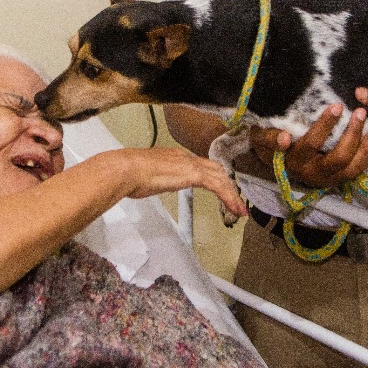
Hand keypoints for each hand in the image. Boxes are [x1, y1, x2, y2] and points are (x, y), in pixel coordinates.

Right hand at [113, 147, 247, 219]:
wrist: (128, 169)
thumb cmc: (130, 174)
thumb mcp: (148, 176)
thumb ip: (156, 177)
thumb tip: (153, 181)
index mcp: (176, 156)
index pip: (202, 165)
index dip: (214, 177)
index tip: (219, 189)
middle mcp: (187, 157)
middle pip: (217, 170)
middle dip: (228, 185)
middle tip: (235, 201)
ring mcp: (191, 164)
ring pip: (221, 178)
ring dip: (232, 195)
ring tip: (239, 210)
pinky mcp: (194, 174)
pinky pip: (219, 187)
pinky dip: (229, 198)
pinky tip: (234, 209)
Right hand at [247, 104, 367, 188]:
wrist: (275, 163)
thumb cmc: (268, 143)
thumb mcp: (260, 138)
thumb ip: (268, 137)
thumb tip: (285, 138)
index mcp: (293, 161)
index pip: (310, 144)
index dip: (324, 127)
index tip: (336, 107)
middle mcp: (311, 173)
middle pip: (338, 157)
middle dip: (351, 134)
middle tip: (359, 112)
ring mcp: (326, 179)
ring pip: (351, 167)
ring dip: (365, 147)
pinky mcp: (336, 180)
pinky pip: (356, 171)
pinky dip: (367, 154)